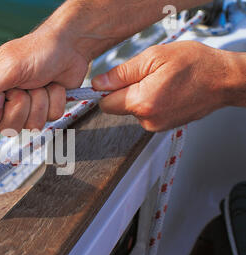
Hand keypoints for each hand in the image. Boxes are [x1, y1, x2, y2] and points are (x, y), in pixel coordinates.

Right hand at [0, 27, 90, 134]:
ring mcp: (23, 108)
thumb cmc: (36, 50)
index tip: (1, 100)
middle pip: (6, 126)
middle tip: (24, 85)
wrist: (69, 47)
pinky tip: (52, 87)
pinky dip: (54, 101)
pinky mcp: (42, 111)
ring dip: (40, 102)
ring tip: (40, 83)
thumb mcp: (7, 68)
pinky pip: (49, 120)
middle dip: (21, 105)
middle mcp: (2, 101)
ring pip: (30, 126)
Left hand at [92, 41, 236, 130]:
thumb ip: (121, 73)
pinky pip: (145, 114)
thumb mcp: (154, 58)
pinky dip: (151, 102)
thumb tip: (98, 84)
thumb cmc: (195, 64)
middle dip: (125, 92)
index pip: (105, 103)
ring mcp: (156, 126)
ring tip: (162, 82)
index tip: (117, 80)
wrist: (224, 80)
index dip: (107, 90)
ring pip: (132, 110)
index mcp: (142, 102)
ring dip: (140, 96)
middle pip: (118, 107)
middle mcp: (147, 120)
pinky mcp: (163, 127)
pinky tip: (167, 92)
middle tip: (148, 76)